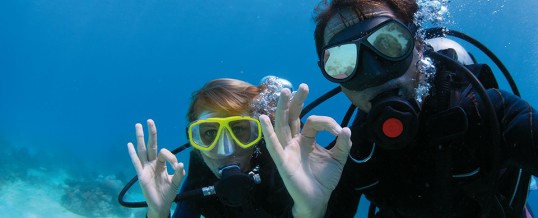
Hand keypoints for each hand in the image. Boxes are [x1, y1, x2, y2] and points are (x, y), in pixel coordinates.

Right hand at [127, 119, 184, 217]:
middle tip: (149, 120)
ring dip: (141, 138)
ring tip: (138, 126)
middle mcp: (153, 163)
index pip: (165, 153)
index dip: (172, 157)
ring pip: (142, 150)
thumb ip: (179, 174)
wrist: (160, 204)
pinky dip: (133, 154)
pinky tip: (129, 144)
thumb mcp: (176, 183)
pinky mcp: (141, 174)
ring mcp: (146, 168)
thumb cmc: (168, 193)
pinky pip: (136, 162)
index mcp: (162, 164)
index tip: (177, 166)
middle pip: (151, 145)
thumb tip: (181, 164)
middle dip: (151, 133)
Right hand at [259, 84, 351, 217]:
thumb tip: (346, 129)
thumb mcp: (338, 159)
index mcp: (306, 139)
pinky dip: (268, 133)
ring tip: (284, 92)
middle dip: (296, 101)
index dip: (327, 122)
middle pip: (292, 117)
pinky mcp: (282, 161)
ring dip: (281, 108)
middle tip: (302, 86)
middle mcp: (294, 141)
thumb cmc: (324, 179)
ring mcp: (286, 150)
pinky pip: (274, 146)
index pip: (312, 121)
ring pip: (282, 126)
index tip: (339, 130)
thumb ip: (343, 144)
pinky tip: (264, 119)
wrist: (318, 199)